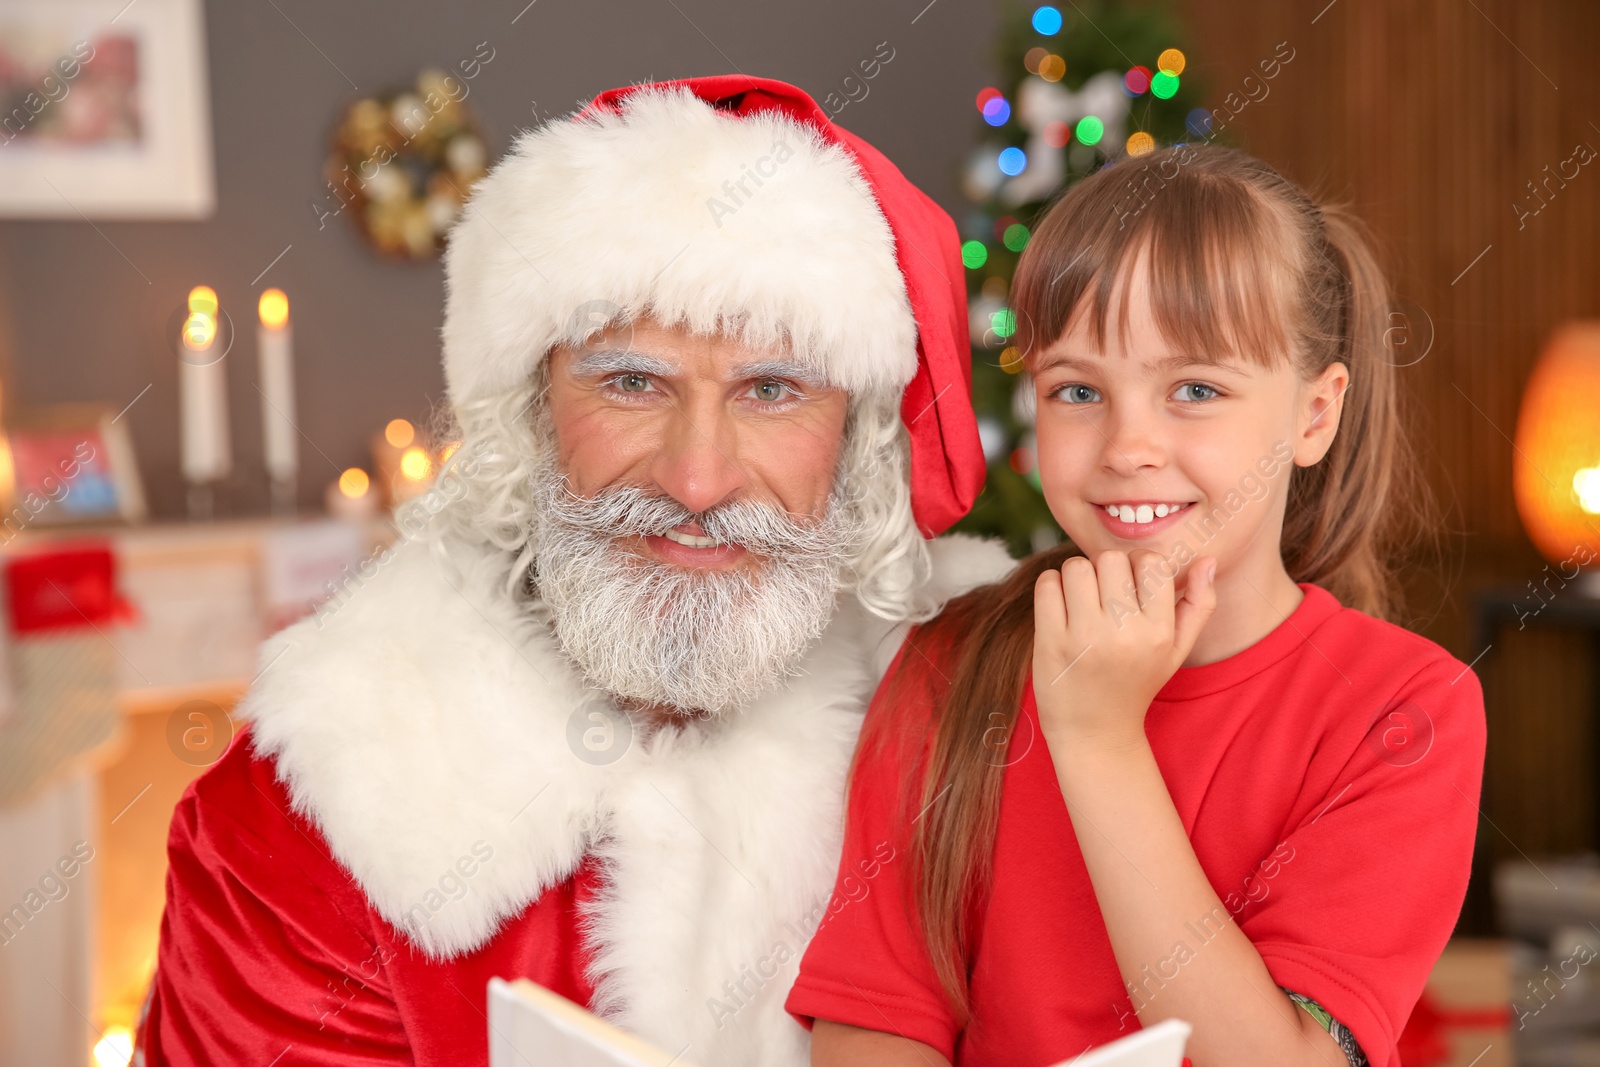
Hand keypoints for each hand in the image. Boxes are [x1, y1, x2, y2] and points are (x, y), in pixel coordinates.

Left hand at [1032, 550, 1216, 751]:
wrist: (1096, 732)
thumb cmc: (1137, 683)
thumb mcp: (1176, 651)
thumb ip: (1199, 605)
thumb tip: (1208, 559)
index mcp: (1159, 632)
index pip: (1151, 562)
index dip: (1137, 564)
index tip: (1129, 584)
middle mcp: (1124, 634)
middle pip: (1110, 558)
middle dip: (1104, 568)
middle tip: (1102, 593)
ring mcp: (1085, 637)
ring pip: (1076, 566)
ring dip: (1075, 575)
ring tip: (1080, 599)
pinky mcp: (1051, 641)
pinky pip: (1047, 584)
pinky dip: (1051, 587)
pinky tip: (1060, 608)